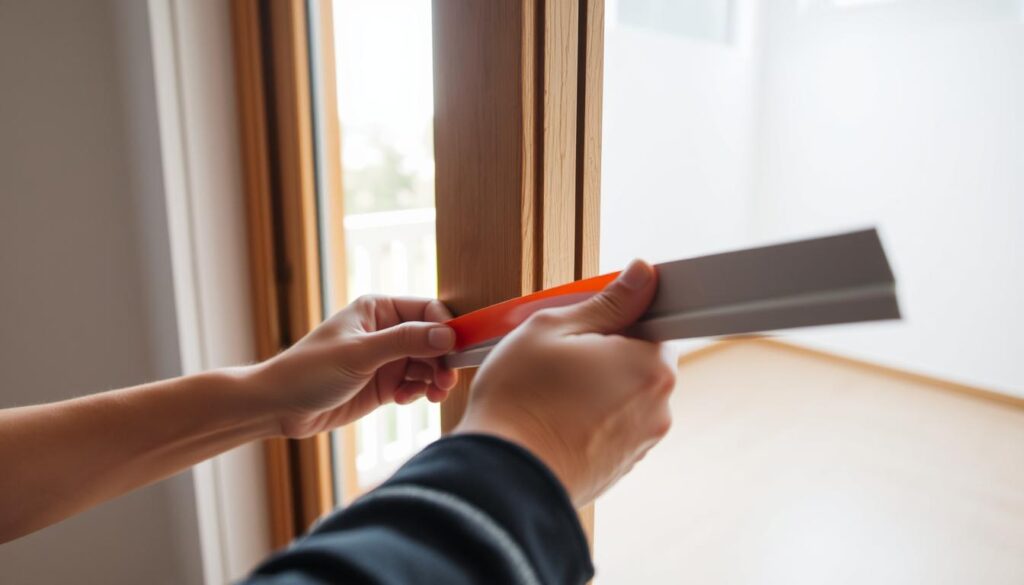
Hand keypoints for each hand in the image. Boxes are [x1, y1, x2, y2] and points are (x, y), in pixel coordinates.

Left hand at [252, 295, 459, 437]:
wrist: (279, 406)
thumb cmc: (310, 370)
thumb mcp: (359, 353)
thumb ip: (404, 342)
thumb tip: (447, 335)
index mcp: (379, 309)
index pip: (427, 311)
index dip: (446, 329)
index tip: (456, 352)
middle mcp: (386, 330)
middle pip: (433, 340)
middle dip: (442, 360)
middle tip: (446, 382)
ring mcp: (386, 359)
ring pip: (428, 364)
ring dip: (434, 379)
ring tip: (432, 395)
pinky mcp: (384, 384)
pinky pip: (415, 384)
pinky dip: (418, 392)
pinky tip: (404, 401)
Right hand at [456, 260, 676, 506]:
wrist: (501, 476)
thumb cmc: (521, 398)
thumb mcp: (554, 328)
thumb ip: (608, 300)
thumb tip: (643, 274)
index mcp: (650, 365)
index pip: (655, 323)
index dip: (619, 317)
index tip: (588, 325)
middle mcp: (658, 407)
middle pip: (640, 360)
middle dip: (606, 354)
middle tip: (559, 357)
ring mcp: (641, 442)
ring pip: (624, 395)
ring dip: (596, 388)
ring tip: (551, 392)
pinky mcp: (621, 467)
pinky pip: (612, 427)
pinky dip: (590, 419)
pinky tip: (554, 418)